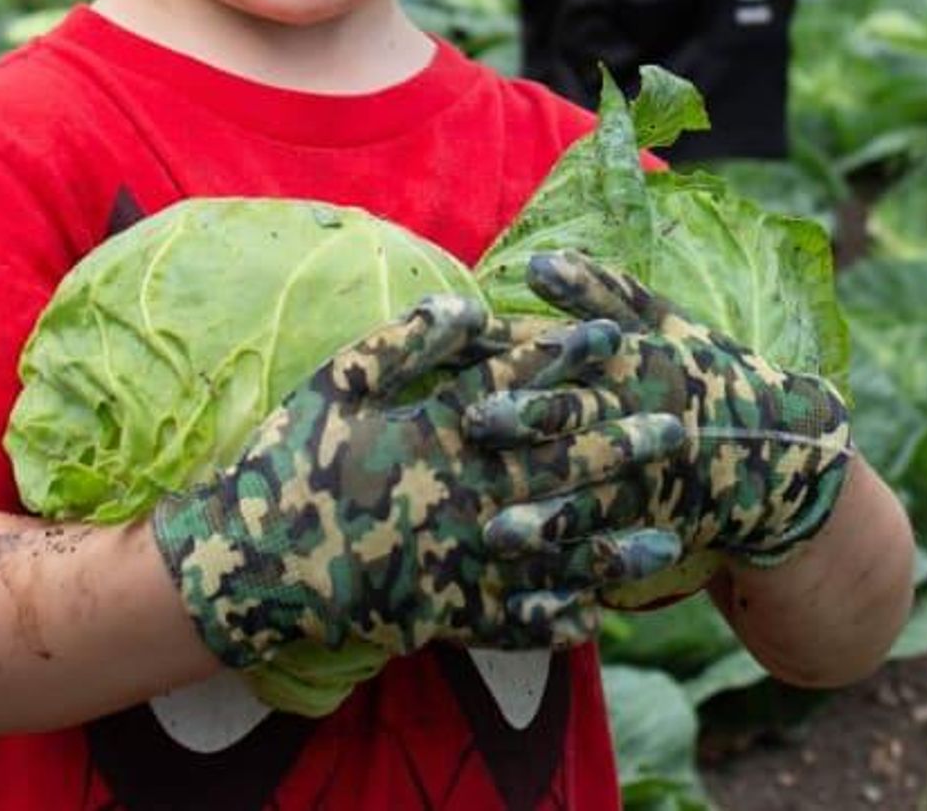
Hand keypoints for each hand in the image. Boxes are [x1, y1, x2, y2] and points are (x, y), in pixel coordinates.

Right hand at [153, 295, 683, 667]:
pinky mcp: (440, 612)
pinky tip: (598, 615)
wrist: (248, 563)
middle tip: (678, 430)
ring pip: (552, 552)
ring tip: (669, 540)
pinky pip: (511, 619)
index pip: (515, 387)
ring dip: (614, 545)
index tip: (614, 336)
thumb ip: (403, 343)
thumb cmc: (287, 462)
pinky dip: (555, 618)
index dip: (566, 359)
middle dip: (620, 447)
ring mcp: (455, 558)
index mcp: (434, 432)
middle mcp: (459, 493)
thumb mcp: (335, 384)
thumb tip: (469, 306)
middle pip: (556, 467)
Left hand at [470, 251, 852, 569]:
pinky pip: (611, 562)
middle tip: (474, 425)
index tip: (469, 347)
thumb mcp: (661, 325)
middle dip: (528, 425)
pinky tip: (531, 600)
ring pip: (591, 503)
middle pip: (576, 423)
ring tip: (500, 532)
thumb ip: (600, 293)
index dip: (517, 353)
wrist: (780, 453)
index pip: (566, 356)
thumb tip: (537, 263)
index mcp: (634, 366)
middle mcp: (637, 424)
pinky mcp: (652, 535)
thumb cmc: (704, 373)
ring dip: (547, 518)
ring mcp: (647, 486)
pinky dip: (574, 584)